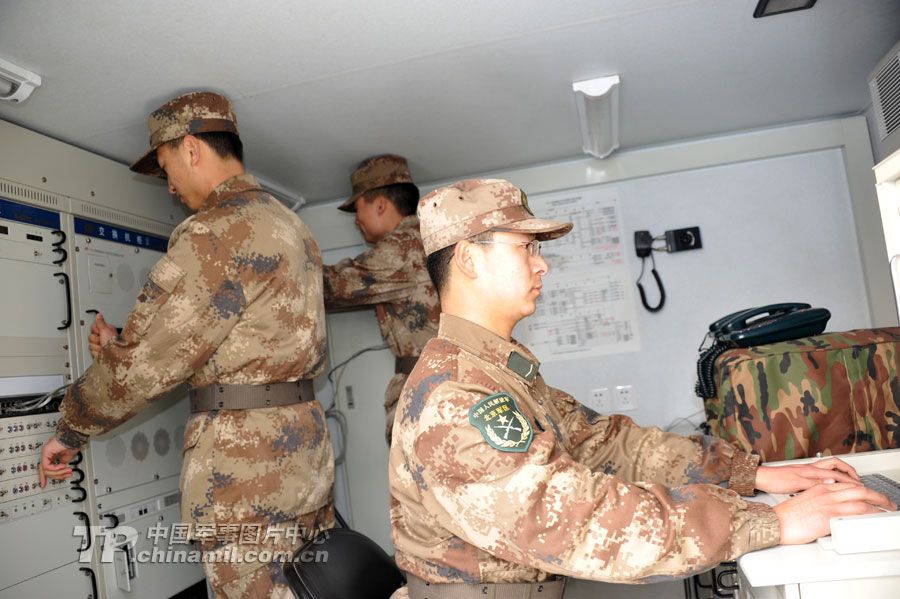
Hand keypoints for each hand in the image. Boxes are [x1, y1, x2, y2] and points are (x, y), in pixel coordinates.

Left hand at [38, 437, 79, 487]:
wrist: (74, 435)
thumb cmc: (73, 441)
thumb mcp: (69, 456)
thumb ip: (63, 462)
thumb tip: (61, 469)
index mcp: (52, 454)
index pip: (45, 468)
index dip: (44, 477)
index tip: (43, 485)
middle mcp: (47, 454)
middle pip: (45, 471)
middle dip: (56, 476)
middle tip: (66, 476)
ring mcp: (46, 453)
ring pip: (46, 470)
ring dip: (59, 472)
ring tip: (67, 470)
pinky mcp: (46, 452)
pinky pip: (47, 466)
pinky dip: (55, 468)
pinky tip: (62, 466)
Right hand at [88, 312, 117, 357]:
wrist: (115, 356)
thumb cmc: (113, 343)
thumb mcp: (106, 330)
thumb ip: (101, 323)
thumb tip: (99, 315)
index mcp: (107, 331)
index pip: (94, 328)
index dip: (95, 330)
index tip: (99, 332)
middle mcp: (105, 337)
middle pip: (91, 337)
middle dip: (96, 340)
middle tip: (102, 341)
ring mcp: (102, 345)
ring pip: (91, 345)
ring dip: (97, 347)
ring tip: (103, 348)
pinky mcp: (100, 353)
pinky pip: (93, 352)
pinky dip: (97, 353)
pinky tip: (102, 353)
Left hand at [755, 457, 860, 493]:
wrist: (762, 478)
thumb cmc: (775, 480)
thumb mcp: (796, 484)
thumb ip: (815, 483)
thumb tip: (833, 481)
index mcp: (812, 470)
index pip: (837, 472)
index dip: (851, 480)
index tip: (860, 487)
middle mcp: (811, 468)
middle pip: (836, 464)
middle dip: (849, 471)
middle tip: (858, 480)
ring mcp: (807, 470)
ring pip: (829, 467)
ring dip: (841, 471)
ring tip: (849, 480)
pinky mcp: (803, 473)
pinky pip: (823, 471)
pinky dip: (832, 475)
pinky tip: (832, 482)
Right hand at [774, 482, 896, 544]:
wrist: (775, 522)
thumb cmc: (787, 516)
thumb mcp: (805, 500)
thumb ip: (821, 499)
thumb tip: (833, 508)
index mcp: (819, 485)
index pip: (848, 483)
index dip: (863, 489)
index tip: (872, 495)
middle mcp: (826, 491)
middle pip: (859, 488)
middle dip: (877, 495)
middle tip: (887, 502)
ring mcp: (828, 502)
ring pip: (861, 498)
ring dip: (879, 504)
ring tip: (887, 509)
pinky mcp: (829, 515)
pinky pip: (856, 512)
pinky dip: (870, 514)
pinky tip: (876, 517)